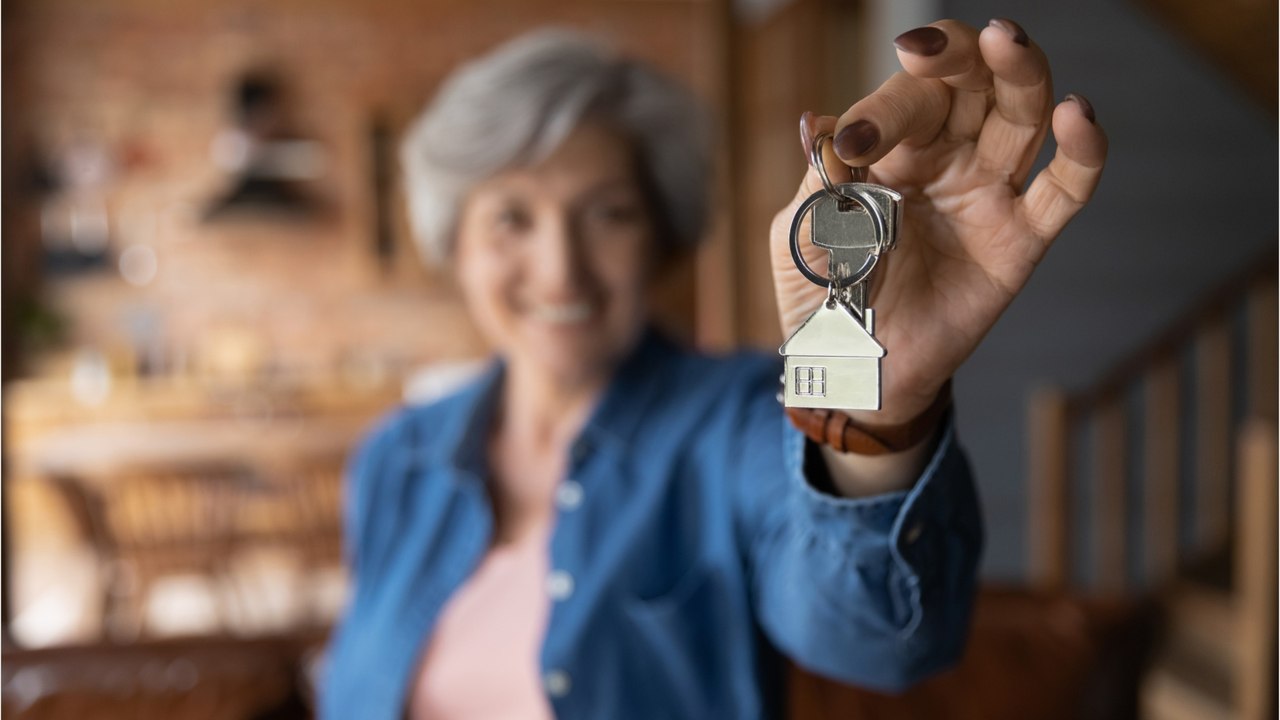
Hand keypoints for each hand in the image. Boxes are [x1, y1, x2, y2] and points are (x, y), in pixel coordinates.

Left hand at [771, 18, 1107, 426]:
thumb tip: (819, 125)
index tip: (854, 141)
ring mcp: (989, 194)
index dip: (881, 110)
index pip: (901, 100)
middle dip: (955, 54)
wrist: (853, 369)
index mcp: (890, 148)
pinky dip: (1082, 151)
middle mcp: (946, 158)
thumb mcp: (800, 237)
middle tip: (927, 50)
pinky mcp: (1022, 240)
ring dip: (1019, 73)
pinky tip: (1078, 115)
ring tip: (1004, 40)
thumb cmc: (823, 297)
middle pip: (969, 84)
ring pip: (1021, 115)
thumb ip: (817, 182)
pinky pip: (1066, 190)